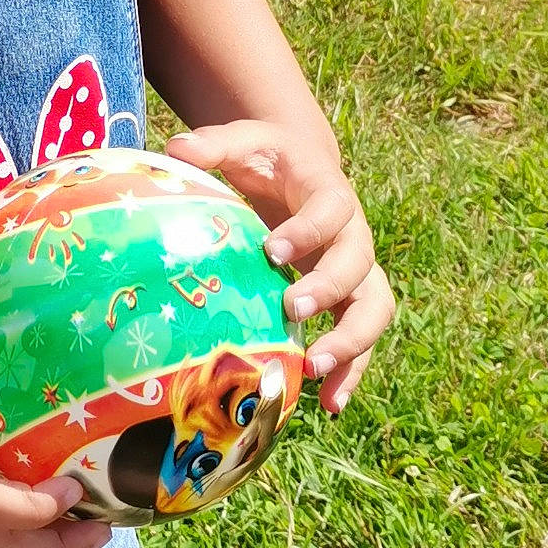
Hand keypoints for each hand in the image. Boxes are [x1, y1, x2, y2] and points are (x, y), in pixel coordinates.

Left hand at [165, 120, 394, 414]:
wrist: (298, 173)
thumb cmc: (267, 160)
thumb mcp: (244, 142)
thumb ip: (214, 145)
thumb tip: (175, 150)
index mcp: (330, 192)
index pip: (331, 210)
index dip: (307, 231)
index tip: (272, 250)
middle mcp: (352, 234)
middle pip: (359, 264)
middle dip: (328, 290)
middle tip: (290, 309)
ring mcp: (355, 272)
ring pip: (373, 309)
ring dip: (351, 342)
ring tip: (315, 367)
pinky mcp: (348, 303)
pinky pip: (362, 342)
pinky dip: (351, 374)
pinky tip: (328, 405)